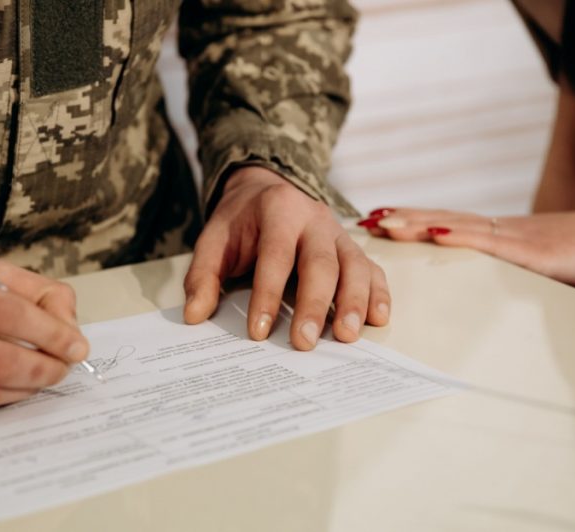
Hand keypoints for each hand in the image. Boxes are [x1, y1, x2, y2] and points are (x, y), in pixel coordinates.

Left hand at [183, 166, 390, 349]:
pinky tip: (377, 319)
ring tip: (346, 337)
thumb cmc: (240, 221)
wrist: (266, 189)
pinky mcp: (353, 249)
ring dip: (354, 303)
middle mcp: (315, 219)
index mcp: (278, 210)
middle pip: (321, 263)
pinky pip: (373, 270)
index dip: (268, 294)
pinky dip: (378, 294)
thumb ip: (203, 275)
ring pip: (355, 266)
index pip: (276, 255)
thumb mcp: (214, 239)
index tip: (258, 332)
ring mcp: (339, 234)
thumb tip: (195, 315)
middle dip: (314, 305)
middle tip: (305, 342)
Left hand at [358, 207, 574, 284]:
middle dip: (400, 220)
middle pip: (438, 220)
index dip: (409, 220)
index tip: (377, 219)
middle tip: (365, 219)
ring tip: (386, 223)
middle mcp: (494, 229)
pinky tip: (435, 234)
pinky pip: (486, 242)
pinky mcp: (524, 250)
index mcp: (493, 234)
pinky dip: (458, 236)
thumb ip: (502, 264)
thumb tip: (481, 278)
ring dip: (417, 223)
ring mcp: (507, 236)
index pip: (442, 224)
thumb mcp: (530, 261)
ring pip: (453, 226)